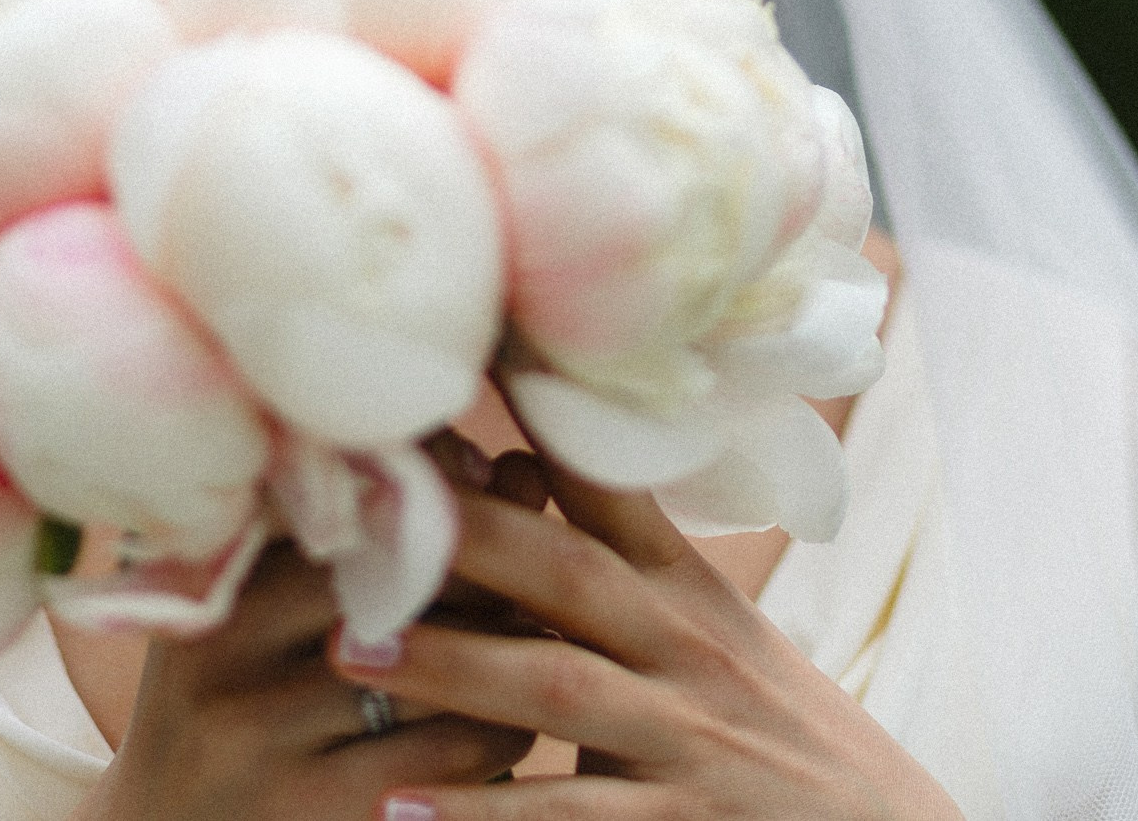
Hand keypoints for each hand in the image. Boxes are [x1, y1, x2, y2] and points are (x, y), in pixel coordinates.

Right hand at [77, 510, 535, 819]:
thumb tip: (519, 467)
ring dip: (512, 651)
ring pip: (440, 665)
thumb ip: (380, 538)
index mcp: (211, 582)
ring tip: (538, 641)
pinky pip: (452, 752)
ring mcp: (260, 742)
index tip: (494, 493)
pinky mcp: (313, 814)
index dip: (444, 497)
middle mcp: (221, 655)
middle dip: (490, 574)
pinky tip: (508, 722)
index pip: (357, 508)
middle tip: (544, 577)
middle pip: (400, 581)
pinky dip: (501, 731)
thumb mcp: (275, 616)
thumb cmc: (245, 710)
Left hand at [331, 452, 962, 820]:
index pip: (607, 490)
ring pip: (556, 688)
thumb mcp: (723, 645)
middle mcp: (689, 652)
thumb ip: (630, 576)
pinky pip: (572, 820)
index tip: (455, 362)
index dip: (535, 422)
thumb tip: (525, 482)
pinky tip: (402, 812)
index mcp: (690, 597)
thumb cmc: (789, 749)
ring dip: (448, 666)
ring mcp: (689, 739)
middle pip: (566, 572)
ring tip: (348, 651)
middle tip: (359, 519)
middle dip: (462, 539)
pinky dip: (485, 816)